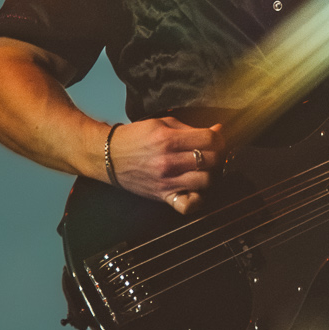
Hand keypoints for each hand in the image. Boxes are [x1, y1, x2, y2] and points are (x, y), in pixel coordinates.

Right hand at [107, 117, 222, 213]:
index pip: (209, 140)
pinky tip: (196, 189)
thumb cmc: (135, 138)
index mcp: (168, 139)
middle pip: (211, 160)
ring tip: (204, 169)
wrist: (109, 156)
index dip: (218, 138)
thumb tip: (216, 131)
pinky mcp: (163, 195)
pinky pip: (188, 206)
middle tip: (212, 152)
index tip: (217, 138)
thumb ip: (189, 128)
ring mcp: (166, 181)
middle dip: (217, 154)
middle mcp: (168, 161)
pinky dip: (197, 200)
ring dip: (210, 174)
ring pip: (206, 181)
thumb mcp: (161, 124)